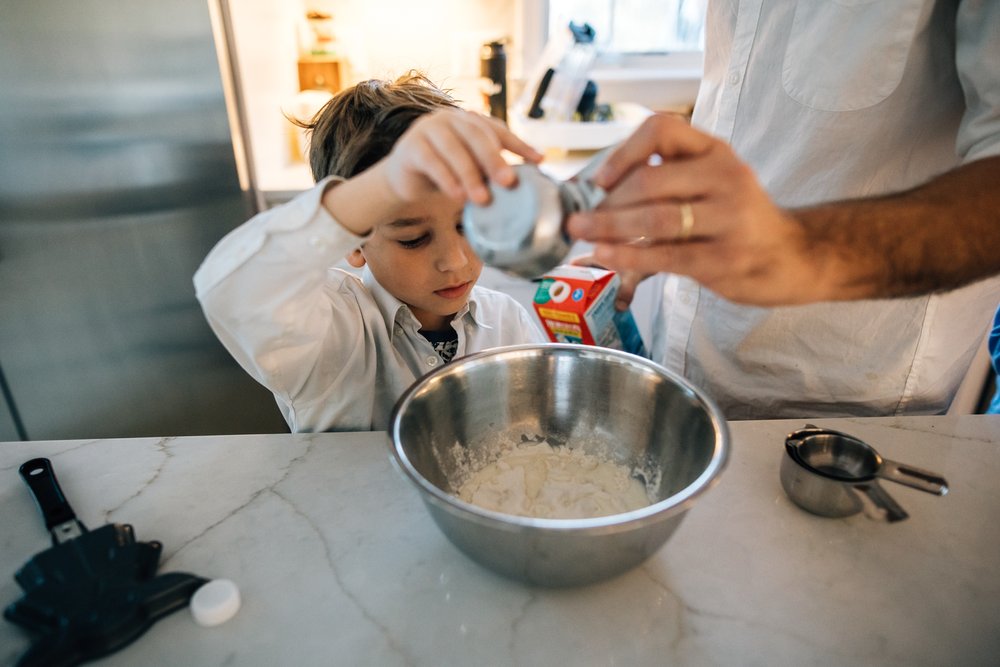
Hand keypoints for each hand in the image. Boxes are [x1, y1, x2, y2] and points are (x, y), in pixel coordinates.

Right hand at [380, 108, 542, 205]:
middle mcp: (449, 118)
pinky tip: (457, 196)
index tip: (538, 162)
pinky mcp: (411, 146)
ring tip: (482, 199)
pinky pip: (431, 161)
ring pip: (454, 149)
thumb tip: (531, 172)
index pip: (497, 129)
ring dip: (470, 175)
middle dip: (494, 160)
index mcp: (467, 120)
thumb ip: (492, 167)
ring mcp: (427, 129)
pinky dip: (446, 179)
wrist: (403, 179)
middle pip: (476, 136)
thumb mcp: (471, 167)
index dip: (518, 144)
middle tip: (508, 183)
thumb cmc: (444, 172)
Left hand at [565, 114, 828, 305]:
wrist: (792, 256)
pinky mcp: (723, 259)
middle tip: (578, 220)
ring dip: (609, 229)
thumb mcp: (710, 184)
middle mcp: (725, 177)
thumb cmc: (736, 219)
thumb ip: (663, 184)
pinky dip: (628, 256)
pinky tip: (604, 256)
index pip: (663, 130)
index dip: (624, 152)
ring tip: (581, 235)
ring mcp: (728, 218)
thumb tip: (593, 196)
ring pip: (655, 219)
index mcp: (715, 152)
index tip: (600, 179)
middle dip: (606, 204)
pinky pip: (665, 256)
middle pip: (650, 182)